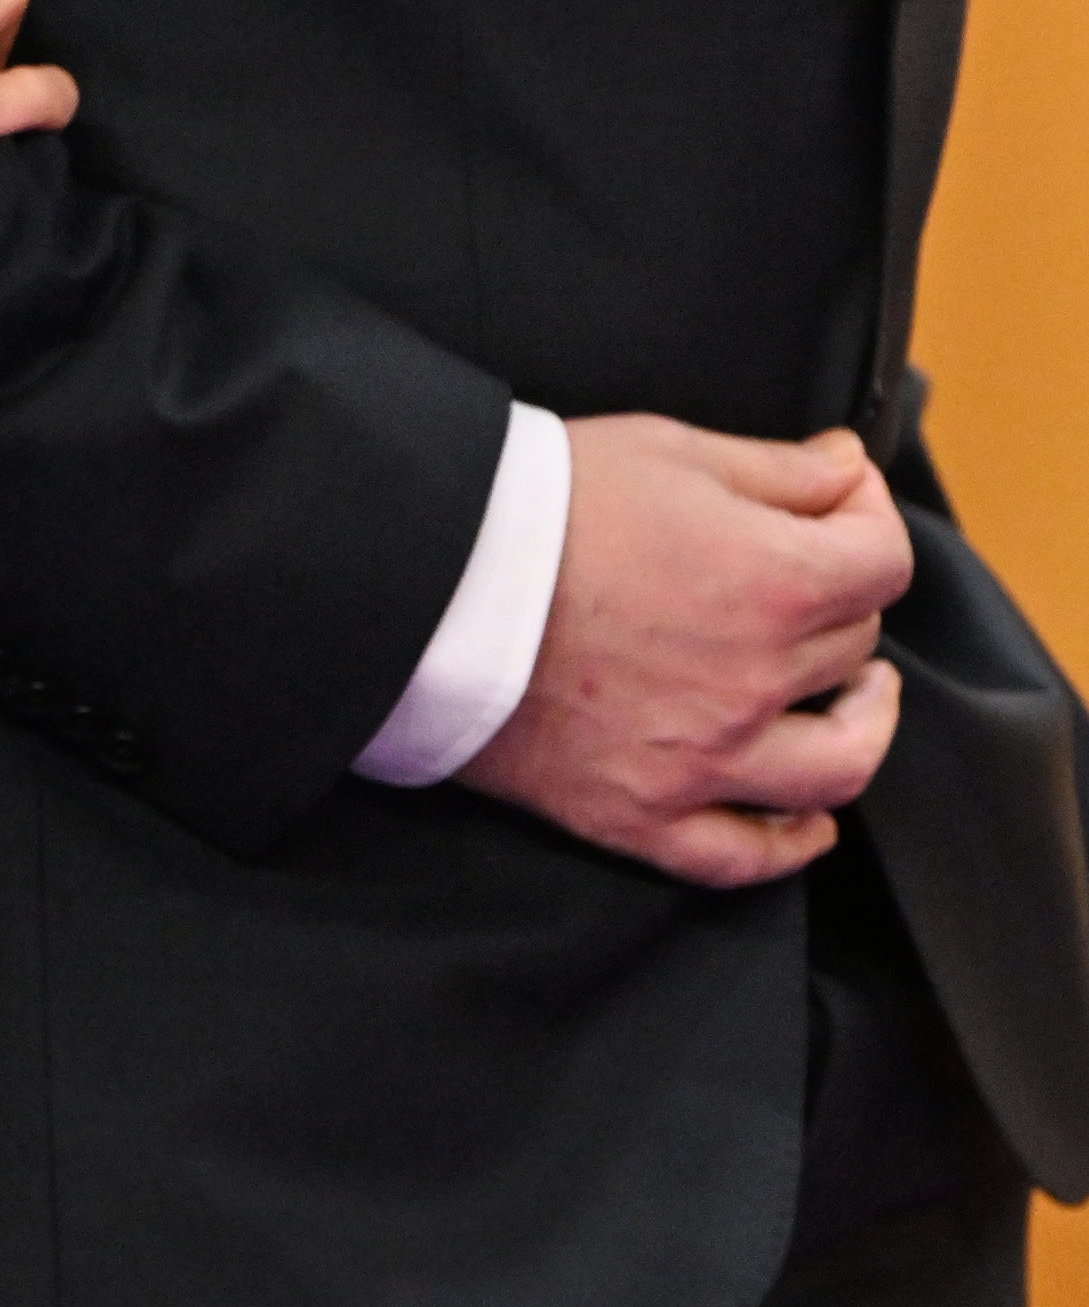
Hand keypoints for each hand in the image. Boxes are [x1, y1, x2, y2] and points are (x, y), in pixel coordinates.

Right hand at [467, 413, 908, 884]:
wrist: (422, 580)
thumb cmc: (537, 502)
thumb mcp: (666, 449)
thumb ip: (779, 469)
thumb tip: (849, 472)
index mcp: (772, 581)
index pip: (885, 561)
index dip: (870, 521)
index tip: (838, 505)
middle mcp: (756, 680)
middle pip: (854, 647)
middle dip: (838, 599)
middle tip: (795, 571)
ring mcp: (704, 760)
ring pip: (839, 764)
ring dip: (861, 726)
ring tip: (852, 698)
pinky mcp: (641, 815)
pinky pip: (744, 857)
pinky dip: (791, 844)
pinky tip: (809, 822)